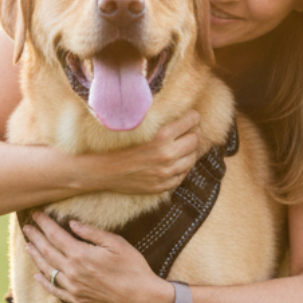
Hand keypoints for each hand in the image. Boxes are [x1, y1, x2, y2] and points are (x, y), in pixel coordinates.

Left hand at [22, 213, 174, 302]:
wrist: (142, 299)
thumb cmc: (133, 268)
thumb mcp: (117, 244)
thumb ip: (92, 233)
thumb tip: (72, 224)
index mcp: (82, 255)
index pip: (56, 236)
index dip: (44, 224)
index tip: (36, 214)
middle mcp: (73, 272)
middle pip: (47, 251)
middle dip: (35, 237)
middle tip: (27, 227)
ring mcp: (73, 288)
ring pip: (47, 270)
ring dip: (36, 257)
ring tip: (28, 245)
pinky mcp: (77, 300)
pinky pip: (55, 290)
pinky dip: (44, 282)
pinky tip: (37, 275)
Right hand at [84, 110, 201, 194]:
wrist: (107, 172)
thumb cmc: (121, 148)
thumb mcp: (143, 132)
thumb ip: (163, 128)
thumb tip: (184, 120)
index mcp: (161, 137)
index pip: (191, 121)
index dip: (193, 117)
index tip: (192, 117)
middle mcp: (167, 155)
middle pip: (195, 140)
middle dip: (193, 135)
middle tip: (188, 133)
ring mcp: (167, 172)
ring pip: (192, 158)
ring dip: (189, 153)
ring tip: (182, 149)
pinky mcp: (164, 186)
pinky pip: (184, 175)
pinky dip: (182, 168)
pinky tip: (175, 164)